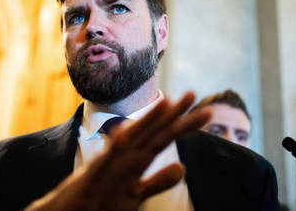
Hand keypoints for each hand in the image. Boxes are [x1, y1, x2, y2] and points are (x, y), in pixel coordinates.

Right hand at [25, 92, 210, 210]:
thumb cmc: (99, 201)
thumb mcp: (134, 193)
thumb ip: (157, 181)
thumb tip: (182, 167)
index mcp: (132, 160)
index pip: (160, 139)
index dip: (181, 125)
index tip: (205, 112)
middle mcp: (121, 158)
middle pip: (150, 134)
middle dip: (172, 115)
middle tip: (193, 94)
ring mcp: (106, 167)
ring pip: (130, 142)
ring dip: (146, 123)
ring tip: (166, 104)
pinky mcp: (90, 181)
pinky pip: (102, 165)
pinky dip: (112, 150)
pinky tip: (123, 136)